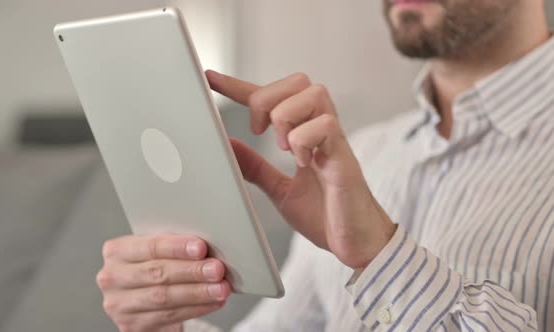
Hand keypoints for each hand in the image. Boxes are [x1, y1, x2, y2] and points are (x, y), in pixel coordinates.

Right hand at [96, 235, 229, 331]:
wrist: (142, 298)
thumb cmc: (154, 266)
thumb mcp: (155, 252)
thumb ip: (173, 246)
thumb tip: (207, 247)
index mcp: (117, 251)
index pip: (149, 246)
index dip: (176, 247)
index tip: (201, 247)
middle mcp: (112, 278)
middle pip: (157, 273)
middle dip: (191, 271)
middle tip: (216, 269)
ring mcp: (120, 305)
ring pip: (164, 298)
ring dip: (198, 293)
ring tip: (220, 288)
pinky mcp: (132, 326)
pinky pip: (169, 317)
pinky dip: (196, 308)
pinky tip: (213, 302)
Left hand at [207, 70, 396, 268]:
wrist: (356, 244)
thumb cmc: (326, 215)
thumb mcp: (280, 189)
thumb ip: (256, 168)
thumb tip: (229, 146)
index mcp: (306, 135)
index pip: (273, 98)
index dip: (239, 86)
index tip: (211, 79)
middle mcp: (322, 131)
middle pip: (299, 81)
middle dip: (267, 98)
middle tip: (258, 131)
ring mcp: (335, 142)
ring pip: (313, 93)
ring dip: (286, 116)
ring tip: (282, 147)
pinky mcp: (345, 159)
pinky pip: (325, 126)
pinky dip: (303, 140)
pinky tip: (303, 163)